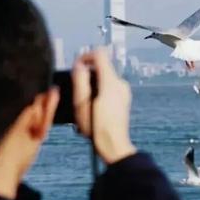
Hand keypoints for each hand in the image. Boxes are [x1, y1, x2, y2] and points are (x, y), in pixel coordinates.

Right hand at [72, 48, 136, 164]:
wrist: (114, 145)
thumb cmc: (96, 127)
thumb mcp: (81, 104)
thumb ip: (80, 81)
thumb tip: (79, 66)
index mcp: (110, 82)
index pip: (99, 54)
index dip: (85, 56)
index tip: (75, 67)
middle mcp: (120, 83)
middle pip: (101, 67)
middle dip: (87, 75)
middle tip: (76, 91)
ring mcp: (124, 91)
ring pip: (104, 78)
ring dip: (92, 85)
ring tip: (83, 103)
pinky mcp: (124, 99)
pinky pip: (109, 87)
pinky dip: (99, 91)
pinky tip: (92, 107)